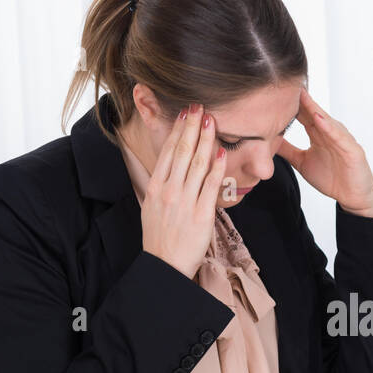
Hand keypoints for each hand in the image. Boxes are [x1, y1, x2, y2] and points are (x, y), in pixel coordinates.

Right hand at [140, 104, 225, 278]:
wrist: (164, 266)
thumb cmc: (160, 238)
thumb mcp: (151, 207)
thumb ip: (162, 186)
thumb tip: (171, 167)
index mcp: (155, 188)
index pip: (168, 152)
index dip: (178, 131)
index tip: (185, 114)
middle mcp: (169, 191)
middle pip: (182, 152)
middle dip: (192, 127)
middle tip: (200, 106)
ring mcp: (185, 202)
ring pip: (197, 164)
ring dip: (206, 139)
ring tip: (212, 121)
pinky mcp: (201, 214)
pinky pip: (211, 186)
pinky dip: (217, 167)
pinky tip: (221, 152)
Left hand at [277, 86, 372, 217]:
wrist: (353, 197)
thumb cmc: (332, 178)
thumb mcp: (302, 162)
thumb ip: (287, 150)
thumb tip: (266, 142)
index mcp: (318, 134)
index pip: (302, 114)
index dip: (290, 103)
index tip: (274, 91)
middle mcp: (330, 132)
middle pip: (313, 111)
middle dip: (300, 98)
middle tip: (285, 83)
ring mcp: (342, 139)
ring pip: (325, 120)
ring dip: (314, 107)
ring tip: (300, 94)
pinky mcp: (352, 150)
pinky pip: (339, 136)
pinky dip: (329, 127)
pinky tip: (319, 118)